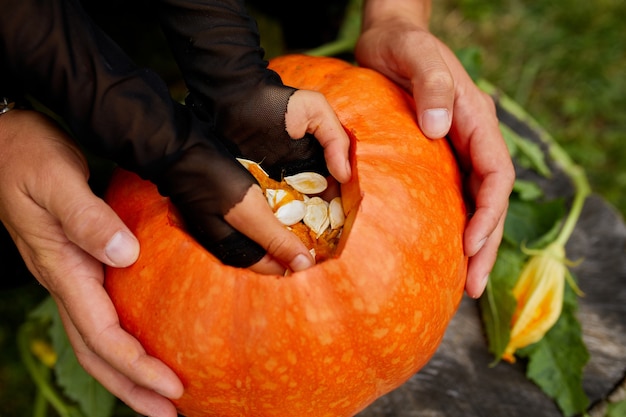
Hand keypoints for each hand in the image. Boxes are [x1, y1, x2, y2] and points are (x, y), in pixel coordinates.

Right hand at [0, 110, 182, 415]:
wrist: (7, 139)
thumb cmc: (27, 156)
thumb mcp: (56, 181)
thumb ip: (87, 217)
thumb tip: (124, 255)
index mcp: (61, 269)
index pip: (101, 334)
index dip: (137, 365)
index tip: (173, 387)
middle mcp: (65, 280)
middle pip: (97, 351)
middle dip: (132, 387)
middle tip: (171, 412)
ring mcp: (70, 275)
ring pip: (97, 338)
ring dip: (128, 370)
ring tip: (161, 394)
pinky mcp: (80, 263)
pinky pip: (102, 313)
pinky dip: (123, 337)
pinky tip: (147, 340)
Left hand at [355, 1, 514, 297]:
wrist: (386, 38)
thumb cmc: (400, 45)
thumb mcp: (415, 55)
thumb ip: (432, 85)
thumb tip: (440, 127)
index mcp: (474, 119)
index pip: (495, 175)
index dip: (490, 212)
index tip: (473, 244)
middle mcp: (469, 139)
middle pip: (489, 200)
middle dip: (485, 243)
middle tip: (473, 286)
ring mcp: (454, 149)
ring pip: (472, 203)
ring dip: (472, 243)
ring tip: (463, 283)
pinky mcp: (434, 156)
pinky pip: (450, 196)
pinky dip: (449, 225)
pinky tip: (439, 251)